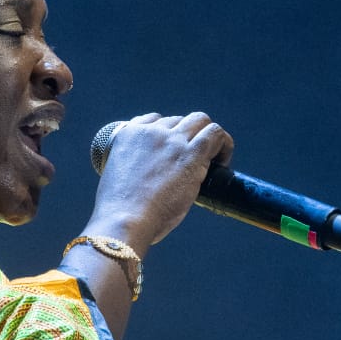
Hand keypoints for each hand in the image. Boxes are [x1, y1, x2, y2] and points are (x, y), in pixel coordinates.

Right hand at [86, 112, 233, 248]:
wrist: (125, 219)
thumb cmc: (120, 212)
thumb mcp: (116, 180)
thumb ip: (132, 172)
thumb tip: (148, 186)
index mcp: (128, 134)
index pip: (153, 120)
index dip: (168, 135)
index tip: (173, 153)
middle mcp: (150, 132)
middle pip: (178, 120)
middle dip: (188, 136)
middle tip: (194, 160)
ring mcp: (171, 140)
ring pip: (199, 121)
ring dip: (208, 137)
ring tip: (214, 160)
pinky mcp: (190, 154)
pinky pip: (215, 134)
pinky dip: (224, 145)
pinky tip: (223, 163)